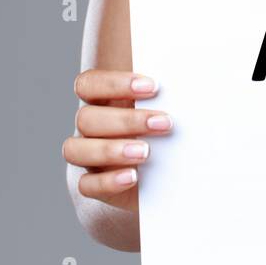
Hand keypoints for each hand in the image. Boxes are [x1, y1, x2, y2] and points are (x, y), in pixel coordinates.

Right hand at [62, 70, 172, 210]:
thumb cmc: (163, 130)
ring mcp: (86, 157)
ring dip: (111, 150)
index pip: (88, 84)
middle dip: (126, 120)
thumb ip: (166, 95)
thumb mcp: (164, 109)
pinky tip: (133, 177)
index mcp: (101, 100)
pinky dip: (108, 181)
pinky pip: (87, 185)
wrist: (161, 175)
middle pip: (85, 118)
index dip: (114, 83)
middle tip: (164, 123)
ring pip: (76, 149)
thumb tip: (190, 79)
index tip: (153, 87)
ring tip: (146, 152)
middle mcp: (89, 127)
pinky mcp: (92, 185)